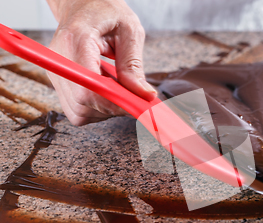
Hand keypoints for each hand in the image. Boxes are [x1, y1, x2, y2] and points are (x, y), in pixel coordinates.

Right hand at [46, 0, 155, 124]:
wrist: (84, 4)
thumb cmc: (107, 11)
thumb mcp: (130, 31)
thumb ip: (134, 65)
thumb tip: (145, 95)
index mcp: (76, 40)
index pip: (87, 89)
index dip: (112, 103)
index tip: (133, 103)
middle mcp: (59, 59)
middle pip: (82, 104)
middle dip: (111, 107)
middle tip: (130, 95)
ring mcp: (56, 72)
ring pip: (78, 111)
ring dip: (104, 109)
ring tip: (116, 87)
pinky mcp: (58, 80)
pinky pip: (75, 108)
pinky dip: (95, 107)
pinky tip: (105, 89)